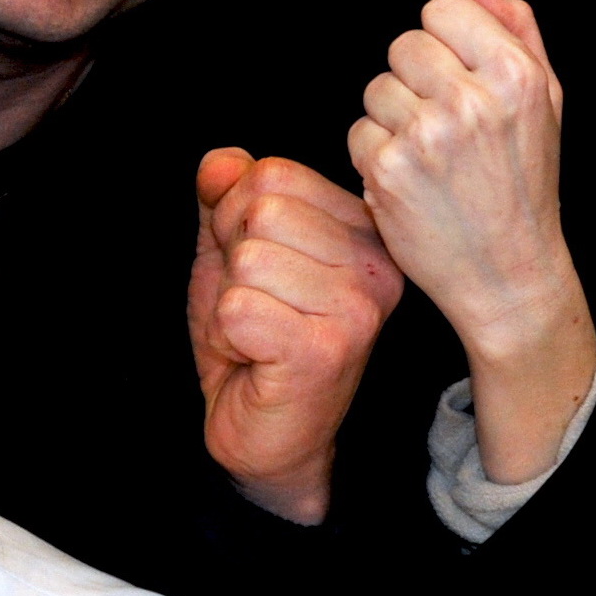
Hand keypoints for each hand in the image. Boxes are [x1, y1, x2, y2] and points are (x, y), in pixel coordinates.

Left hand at [188, 148, 402, 524]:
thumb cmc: (256, 343)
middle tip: (256, 306)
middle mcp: (375, 266)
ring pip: (248, 259)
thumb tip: (220, 161)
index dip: (234, 217)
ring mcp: (358, 308)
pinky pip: (238, 308)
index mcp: (362, 232)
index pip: (274, 173)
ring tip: (258, 333)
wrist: (266, 434)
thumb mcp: (231, 256)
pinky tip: (256, 358)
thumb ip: (224, 200)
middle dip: (231, 258)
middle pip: (261, 209)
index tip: (256, 269)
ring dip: (230, 301)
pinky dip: (228, 335)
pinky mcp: (327, 350)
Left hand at [348, 0, 580, 353]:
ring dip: (391, 117)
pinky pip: (357, 131)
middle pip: (402, 44)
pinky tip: (407, 180)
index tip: (456, 77)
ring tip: (428, 154)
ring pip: (375, 88)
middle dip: (413, 78)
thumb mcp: (543, 98)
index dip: (442, 41)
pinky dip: (374, 155)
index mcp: (515, 74)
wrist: (508, 271)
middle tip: (441, 122)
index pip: (442, 8)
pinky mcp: (388, 169)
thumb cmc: (524, 180)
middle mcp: (472, 100)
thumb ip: (510, 26)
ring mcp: (426, 135)